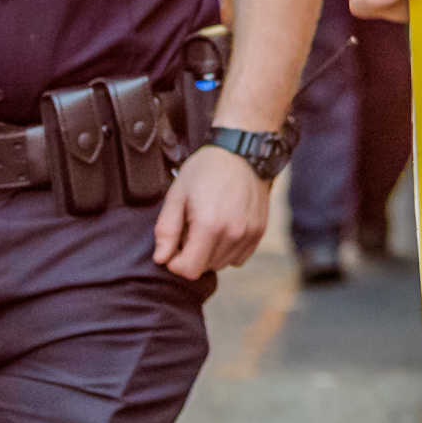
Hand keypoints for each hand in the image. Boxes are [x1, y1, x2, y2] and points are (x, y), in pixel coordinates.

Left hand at [153, 147, 269, 277]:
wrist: (242, 152)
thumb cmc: (206, 170)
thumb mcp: (176, 195)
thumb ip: (166, 230)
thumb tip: (161, 258)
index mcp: (209, 226)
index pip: (189, 270)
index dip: (175, 262)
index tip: (174, 244)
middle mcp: (233, 234)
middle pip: (205, 268)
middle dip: (193, 254)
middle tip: (191, 228)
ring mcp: (249, 234)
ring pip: (222, 264)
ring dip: (210, 253)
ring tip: (208, 226)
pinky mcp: (259, 232)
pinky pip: (238, 257)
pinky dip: (227, 250)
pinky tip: (223, 228)